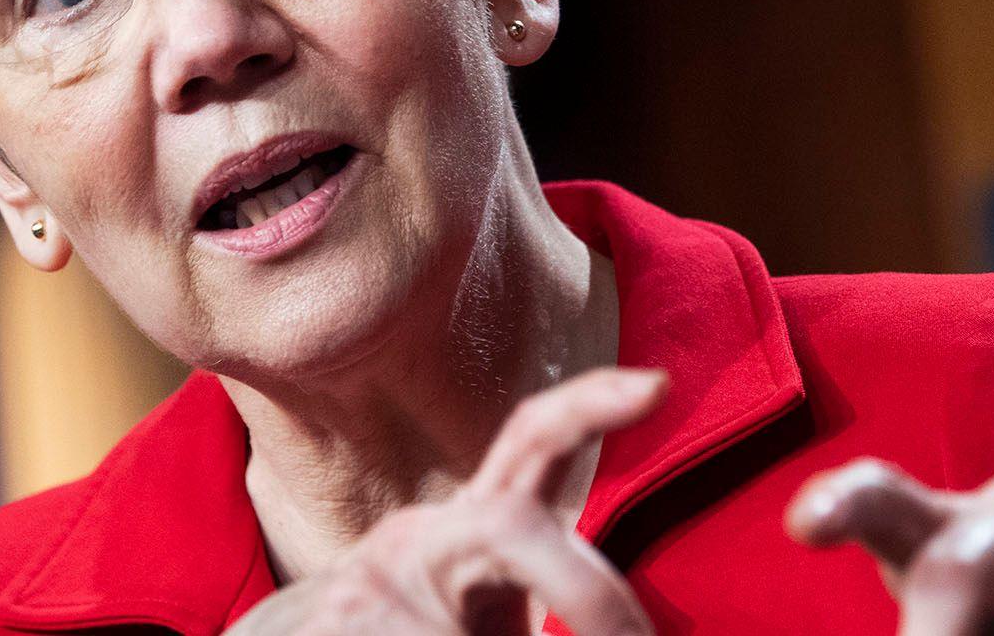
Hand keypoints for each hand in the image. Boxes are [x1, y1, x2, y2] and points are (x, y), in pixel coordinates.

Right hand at [228, 367, 665, 635]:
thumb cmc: (423, 635)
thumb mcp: (490, 607)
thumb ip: (546, 584)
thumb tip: (632, 627)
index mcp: (477, 523)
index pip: (531, 438)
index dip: (589, 402)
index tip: (659, 384)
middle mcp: (423, 537)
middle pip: (512, 527)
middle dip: (586, 592)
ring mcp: (371, 583)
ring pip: (464, 633)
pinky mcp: (334, 625)